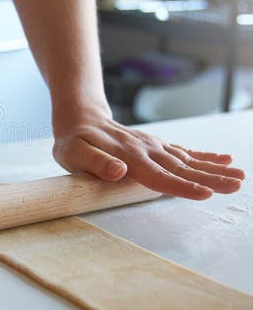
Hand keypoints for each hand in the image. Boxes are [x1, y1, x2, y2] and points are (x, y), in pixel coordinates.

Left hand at [52, 110, 244, 198]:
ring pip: (189, 160)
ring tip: (240, 177)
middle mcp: (146, 150)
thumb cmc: (73, 141)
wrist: (79, 116)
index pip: (159, 176)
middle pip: (183, 168)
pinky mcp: (155, 145)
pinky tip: (225, 160)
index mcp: (129, 156)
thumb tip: (119, 171)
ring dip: (215, 169)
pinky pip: (184, 151)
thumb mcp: (73, 154)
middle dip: (211, 178)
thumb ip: (96, 163)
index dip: (182, 186)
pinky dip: (205, 156)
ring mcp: (153, 146)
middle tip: (237, 185)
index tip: (205, 193)